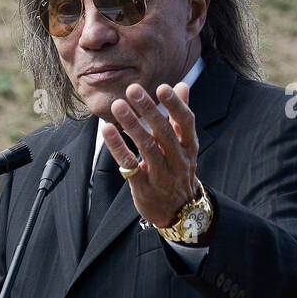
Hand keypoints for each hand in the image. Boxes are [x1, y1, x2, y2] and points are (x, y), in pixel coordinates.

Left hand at [101, 81, 198, 227]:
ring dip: (132, 124)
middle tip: (133, 89)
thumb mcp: (185, 146)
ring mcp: (161, 174)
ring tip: (118, 105)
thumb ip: (180, 117)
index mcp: (189, 147)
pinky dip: (118, 146)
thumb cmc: (178, 172)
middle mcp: (178, 160)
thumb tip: (182, 85)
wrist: (180, 212)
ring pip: (147, 147)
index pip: (186, 123)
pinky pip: (130, 164)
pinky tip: (107, 130)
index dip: (176, 105)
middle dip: (148, 109)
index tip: (163, 87)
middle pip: (164, 132)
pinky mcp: (143, 186)